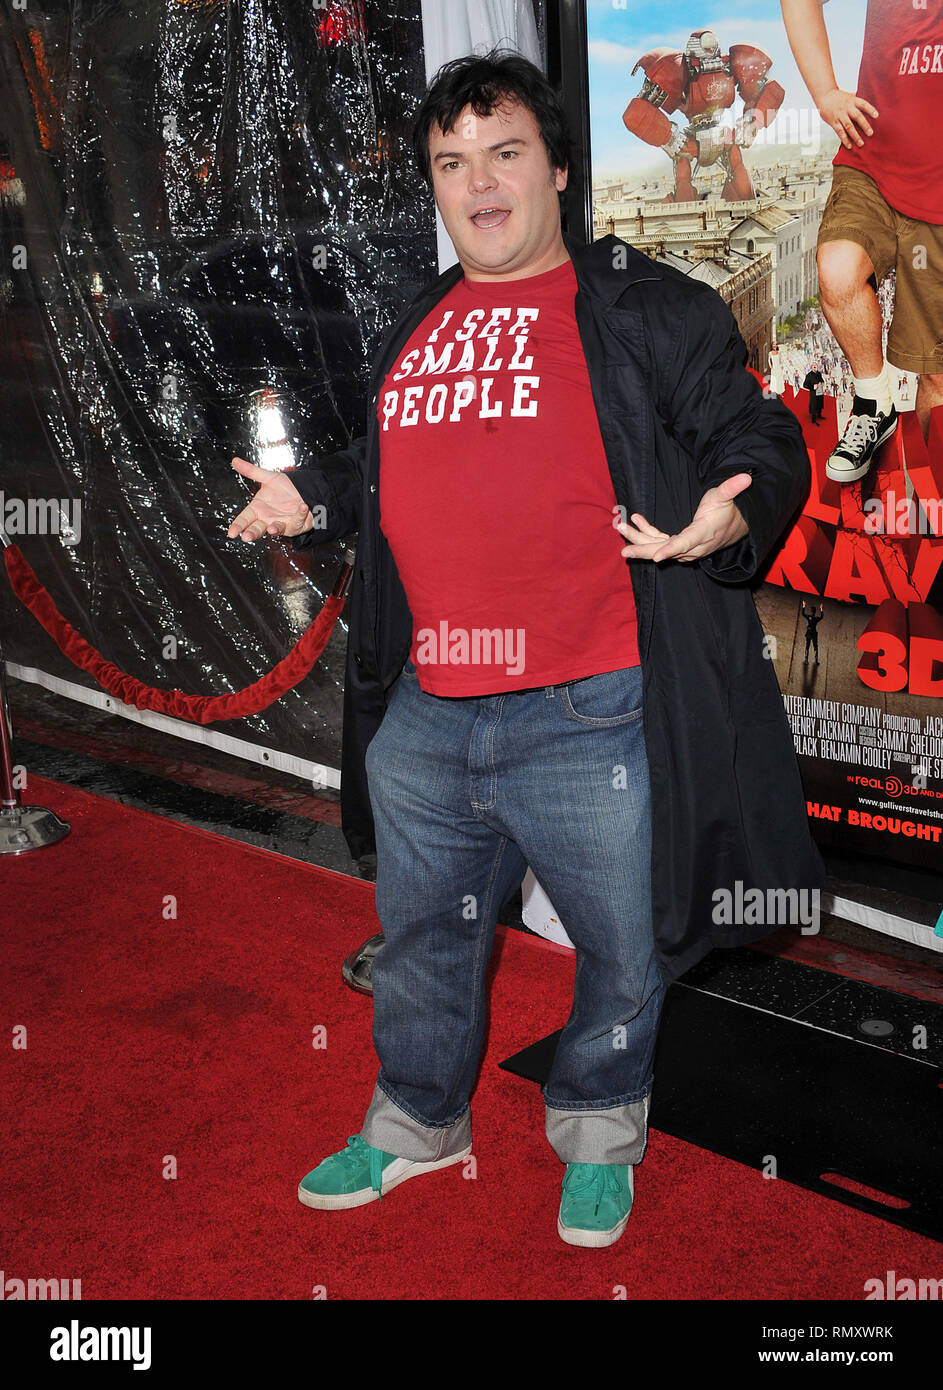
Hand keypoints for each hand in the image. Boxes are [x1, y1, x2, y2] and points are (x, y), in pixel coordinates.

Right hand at [227, 457, 314, 541]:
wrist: (304, 491)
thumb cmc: (286, 488)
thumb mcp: (269, 478)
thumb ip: (252, 471)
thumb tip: (235, 461)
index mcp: (258, 509)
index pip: (244, 519)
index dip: (238, 526)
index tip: (232, 533)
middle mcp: (268, 518)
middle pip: (257, 528)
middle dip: (252, 533)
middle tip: (246, 537)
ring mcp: (281, 523)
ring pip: (275, 530)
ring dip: (274, 530)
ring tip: (271, 529)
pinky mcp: (295, 525)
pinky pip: (297, 521)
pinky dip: (300, 514)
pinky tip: (302, 507)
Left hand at [615, 473, 751, 563]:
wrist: (734, 526)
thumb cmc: (727, 509)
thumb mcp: (726, 496)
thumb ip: (731, 487)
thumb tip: (746, 476)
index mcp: (704, 534)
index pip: (686, 543)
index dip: (672, 549)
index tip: (657, 556)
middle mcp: (693, 546)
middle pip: (666, 550)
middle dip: (644, 549)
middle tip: (624, 550)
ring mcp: (685, 549)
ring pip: (658, 547)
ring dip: (638, 539)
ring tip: (620, 527)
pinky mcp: (679, 547)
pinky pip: (660, 543)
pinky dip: (646, 533)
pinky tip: (637, 521)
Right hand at [817, 88, 877, 148]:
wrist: (824, 96)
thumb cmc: (838, 96)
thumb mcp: (849, 95)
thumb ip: (858, 99)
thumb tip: (869, 98)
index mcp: (852, 100)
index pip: (863, 104)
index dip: (870, 109)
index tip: (877, 116)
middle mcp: (847, 108)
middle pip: (857, 116)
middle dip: (864, 125)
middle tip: (870, 133)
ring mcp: (840, 115)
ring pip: (849, 126)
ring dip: (855, 136)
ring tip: (861, 143)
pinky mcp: (834, 122)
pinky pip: (840, 132)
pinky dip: (845, 140)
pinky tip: (849, 146)